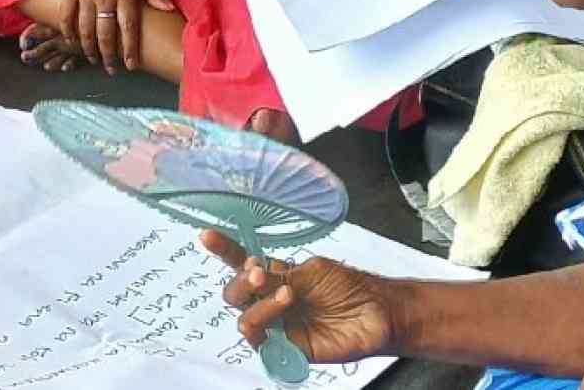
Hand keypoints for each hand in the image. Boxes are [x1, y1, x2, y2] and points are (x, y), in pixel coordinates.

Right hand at [57, 0, 173, 73]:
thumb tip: (167, 8)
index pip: (129, 27)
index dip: (130, 49)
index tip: (131, 65)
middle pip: (106, 33)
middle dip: (109, 55)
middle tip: (111, 69)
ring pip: (85, 28)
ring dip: (89, 47)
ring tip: (94, 58)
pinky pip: (67, 14)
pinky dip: (67, 30)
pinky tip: (70, 40)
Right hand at [203, 231, 395, 364]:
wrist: (377, 310)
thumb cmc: (350, 287)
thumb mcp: (311, 271)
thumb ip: (280, 274)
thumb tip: (253, 271)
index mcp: (276, 277)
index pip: (242, 263)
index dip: (224, 250)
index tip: (206, 236)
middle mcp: (271, 301)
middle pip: (235, 293)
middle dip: (241, 281)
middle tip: (258, 273)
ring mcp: (278, 325)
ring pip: (245, 317)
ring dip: (259, 303)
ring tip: (286, 294)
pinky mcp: (287, 348)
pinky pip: (262, 340)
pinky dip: (263, 322)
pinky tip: (279, 312)